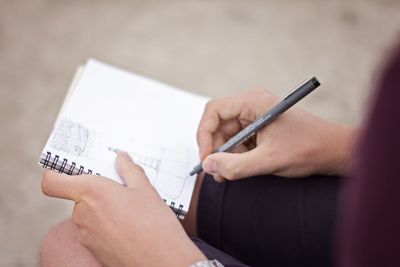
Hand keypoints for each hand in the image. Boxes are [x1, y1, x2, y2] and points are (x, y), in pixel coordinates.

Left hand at [41, 152, 204, 266]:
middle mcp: (82, 213)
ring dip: (103, 210)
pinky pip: (95, 231)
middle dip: (97, 192)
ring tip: (130, 212)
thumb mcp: (145, 189)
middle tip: (121, 191)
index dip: (56, 175)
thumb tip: (121, 158)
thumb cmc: (152, 224)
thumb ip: (129, 170)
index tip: (71, 172)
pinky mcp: (93, 249)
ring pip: (88, 214)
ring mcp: (85, 234)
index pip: (52, 182)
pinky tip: (129, 227)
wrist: (160, 260)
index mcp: (91, 191)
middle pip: (79, 196)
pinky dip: (107, 226)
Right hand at [197, 89, 355, 181]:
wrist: (334, 151)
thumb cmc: (308, 149)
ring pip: (227, 133)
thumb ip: (235, 166)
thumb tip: (208, 165)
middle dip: (214, 148)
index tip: (206, 158)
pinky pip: (238, 138)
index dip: (204, 134)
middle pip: (218, 123)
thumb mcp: (269, 161)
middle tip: (216, 171)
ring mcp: (256, 114)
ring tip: (230, 173)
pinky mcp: (260, 126)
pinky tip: (242, 167)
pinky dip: (236, 154)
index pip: (214, 111)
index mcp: (254, 102)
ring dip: (225, 154)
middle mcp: (252, 104)